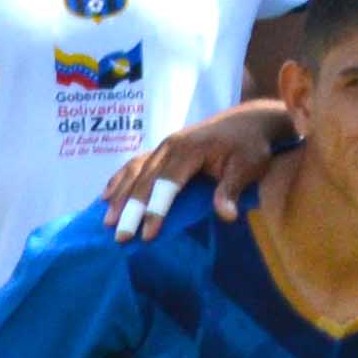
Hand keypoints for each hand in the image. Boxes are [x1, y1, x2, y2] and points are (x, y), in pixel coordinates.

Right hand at [102, 100, 295, 233]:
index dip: (156, 210)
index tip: (148, 235)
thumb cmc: (251, 146)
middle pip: (145, 181)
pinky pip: (135, 164)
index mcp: (189, 150)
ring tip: (106, 221)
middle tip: (120, 236)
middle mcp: (170, 146)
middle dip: (130, 210)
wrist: (250, 120)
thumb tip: (226, 216)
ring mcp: (163, 146)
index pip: (167, 184)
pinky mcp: (163, 149)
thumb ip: (232, 189)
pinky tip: (106, 196)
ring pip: (135, 172)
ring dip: (119, 196)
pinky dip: (120, 180)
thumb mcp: (248, 166)